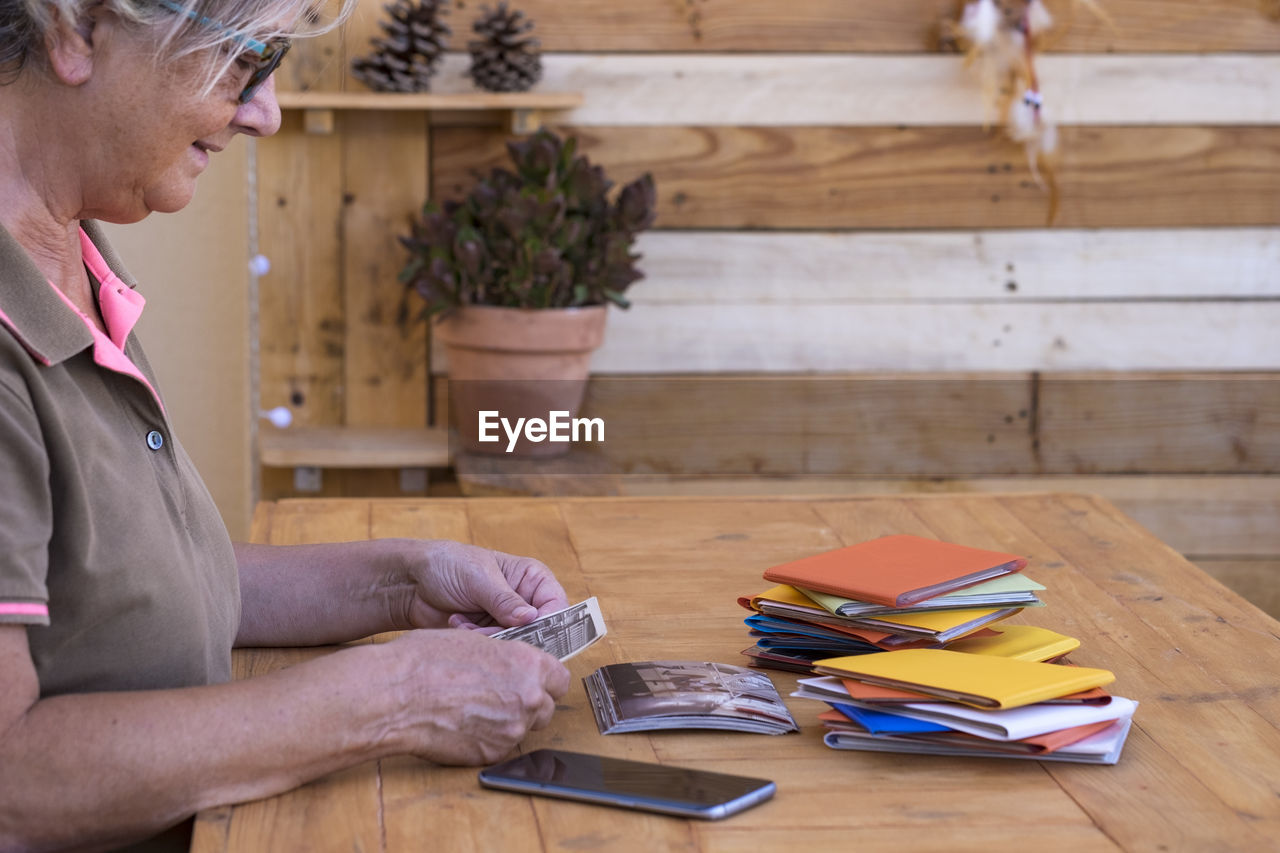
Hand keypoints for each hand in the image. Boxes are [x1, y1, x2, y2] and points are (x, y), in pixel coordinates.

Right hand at [379, 628, 570, 764]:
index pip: (560, 679)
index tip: (534, 681)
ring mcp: (512, 730)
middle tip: (500, 696)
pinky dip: (486, 739)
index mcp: (529, 665)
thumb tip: (515, 667)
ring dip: (507, 722)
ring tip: (473, 709)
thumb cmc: (428, 660)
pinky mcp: (492, 754)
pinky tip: (463, 725)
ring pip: (522, 729)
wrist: (398, 694)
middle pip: (545, 708)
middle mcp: (528, 699)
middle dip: (528, 703)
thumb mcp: (476, 644)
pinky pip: (499, 747)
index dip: (545, 680)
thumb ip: (507, 659)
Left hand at [396, 540, 568, 633]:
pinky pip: (493, 650)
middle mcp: (524, 602)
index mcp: (532, 579)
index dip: (549, 623)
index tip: (530, 633)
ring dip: (489, 638)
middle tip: (491, 630)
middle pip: (538, 632)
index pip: (555, 606)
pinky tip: (457, 623)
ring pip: (514, 645)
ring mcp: (505, 621)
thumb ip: (505, 600)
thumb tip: (531, 619)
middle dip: (513, 634)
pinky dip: (475, 641)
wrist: (412, 581)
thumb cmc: (449, 565)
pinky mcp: (487, 637)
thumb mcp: (479, 577)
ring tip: (466, 622)